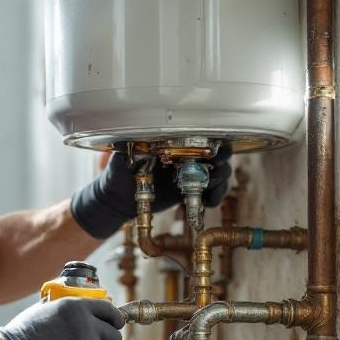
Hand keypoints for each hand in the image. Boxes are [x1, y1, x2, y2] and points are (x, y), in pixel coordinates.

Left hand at [71, 146, 233, 238]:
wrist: (117, 199)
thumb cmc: (118, 173)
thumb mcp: (121, 158)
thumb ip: (128, 147)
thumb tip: (131, 137)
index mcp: (173, 141)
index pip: (201, 135)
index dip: (213, 142)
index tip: (214, 153)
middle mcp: (186, 153)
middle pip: (217, 152)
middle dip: (222, 162)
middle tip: (216, 173)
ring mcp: (191, 172)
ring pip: (219, 172)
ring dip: (221, 182)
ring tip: (211, 194)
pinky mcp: (191, 190)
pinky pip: (212, 191)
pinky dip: (216, 197)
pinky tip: (209, 203)